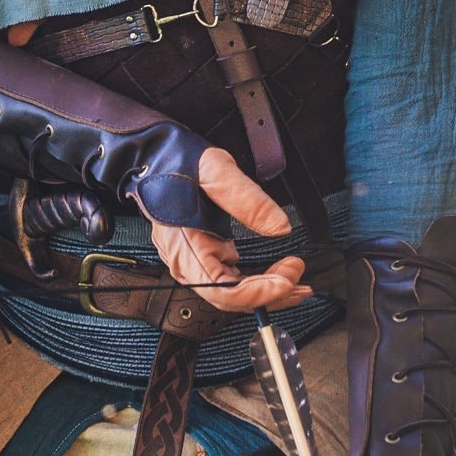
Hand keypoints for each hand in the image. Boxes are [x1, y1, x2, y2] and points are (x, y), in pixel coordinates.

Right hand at [150, 145, 311, 313]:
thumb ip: (249, 201)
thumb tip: (280, 227)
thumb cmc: (177, 162)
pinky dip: (255, 281)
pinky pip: (229, 280)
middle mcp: (185, 260)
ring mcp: (192, 260)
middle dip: (269, 294)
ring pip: (231, 293)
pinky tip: (274, 276)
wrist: (155, 157)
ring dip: (265, 291)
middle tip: (299, 280)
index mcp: (185, 245)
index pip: (222, 289)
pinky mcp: (200, 255)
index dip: (257, 293)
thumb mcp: (217, 171)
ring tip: (294, 282)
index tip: (286, 281)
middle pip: (229, 298)